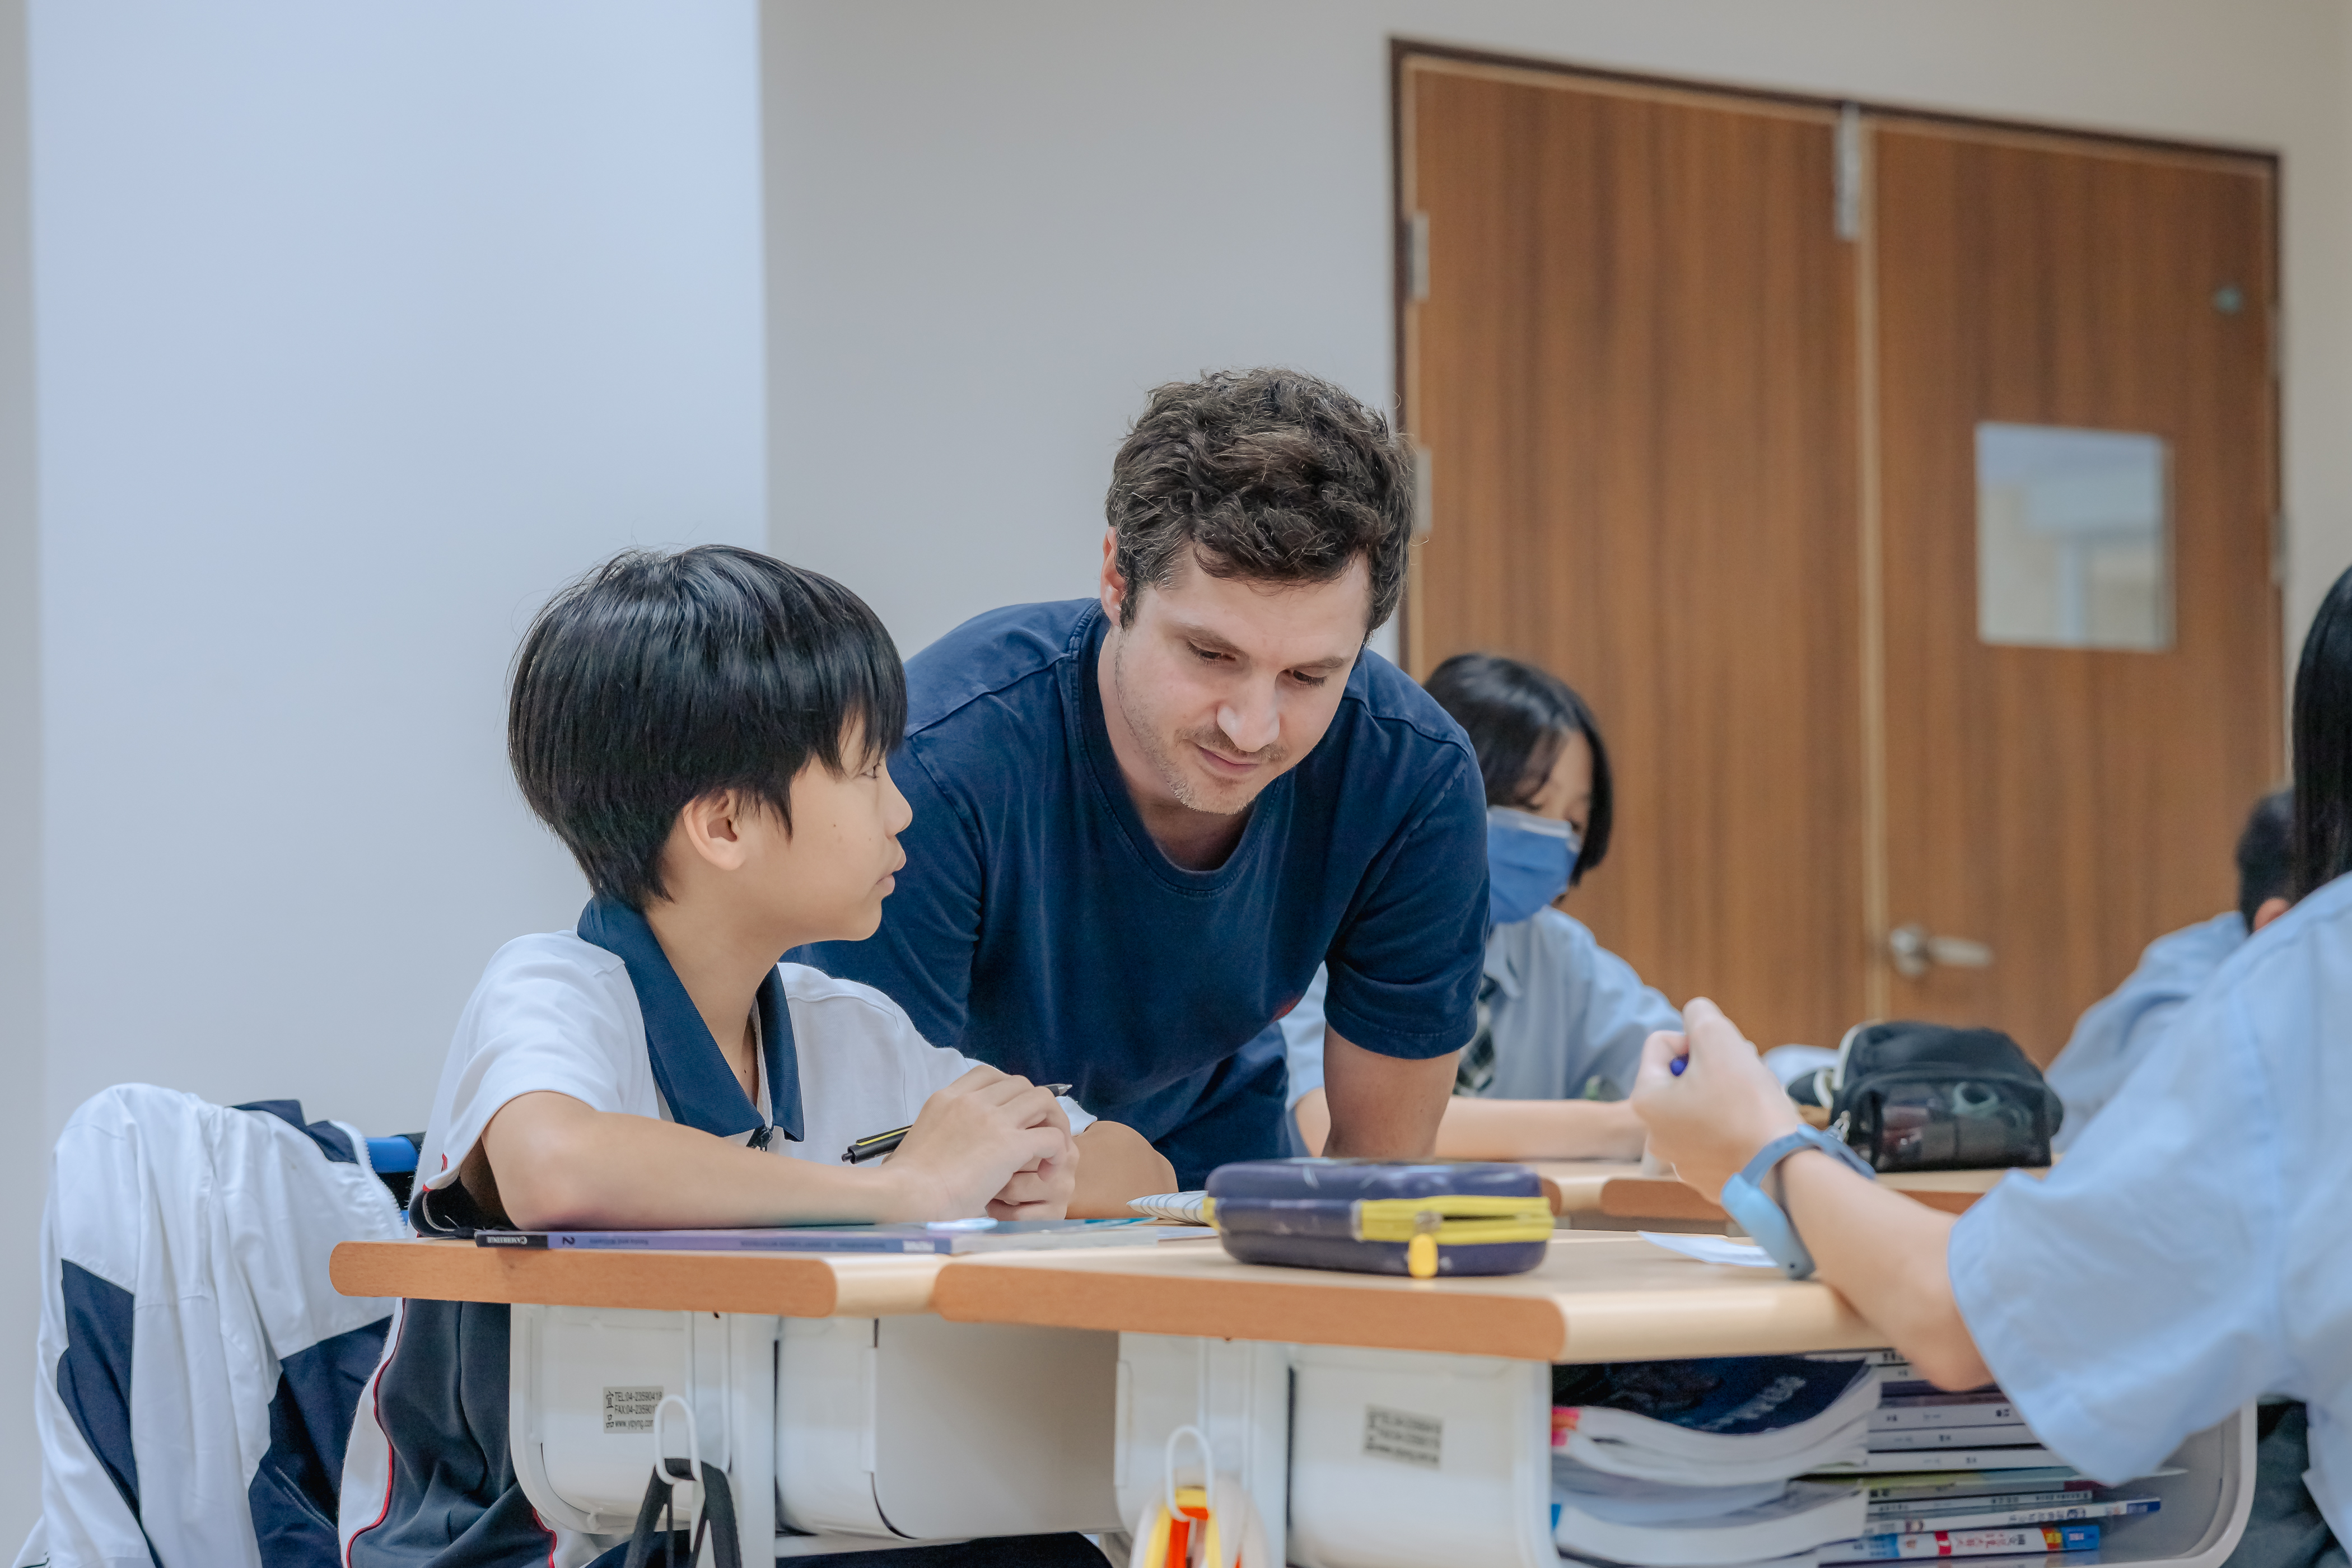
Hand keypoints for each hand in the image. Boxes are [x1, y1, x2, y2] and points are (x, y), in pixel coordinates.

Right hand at [886, 1066, 1072, 1219]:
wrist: (907, 1196)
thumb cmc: (908, 1182)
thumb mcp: (922, 1140)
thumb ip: (944, 1133)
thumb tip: (956, 1146)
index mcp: (947, 1098)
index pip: (989, 1075)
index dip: (1008, 1091)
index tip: (1011, 1115)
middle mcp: (972, 1101)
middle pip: (1021, 1084)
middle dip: (1035, 1107)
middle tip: (1035, 1135)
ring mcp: (992, 1120)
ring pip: (1043, 1101)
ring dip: (1053, 1123)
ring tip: (1049, 1151)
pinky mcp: (1009, 1145)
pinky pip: (1051, 1137)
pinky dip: (1057, 1151)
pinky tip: (1049, 1170)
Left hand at [1630, 998, 1802, 1200]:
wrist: (1782, 1168)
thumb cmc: (1746, 1102)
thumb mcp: (1718, 1038)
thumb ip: (1699, 1015)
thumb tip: (1696, 1015)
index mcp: (1646, 1101)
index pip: (1662, 1045)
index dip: (1696, 1041)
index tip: (1723, 1055)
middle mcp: (1655, 1136)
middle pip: (1683, 1079)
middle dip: (1714, 1070)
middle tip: (1744, 1076)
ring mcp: (1682, 1163)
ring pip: (1703, 1109)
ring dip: (1726, 1098)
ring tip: (1755, 1103)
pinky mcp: (1710, 1181)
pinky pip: (1720, 1140)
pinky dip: (1736, 1130)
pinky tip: (1757, 1131)